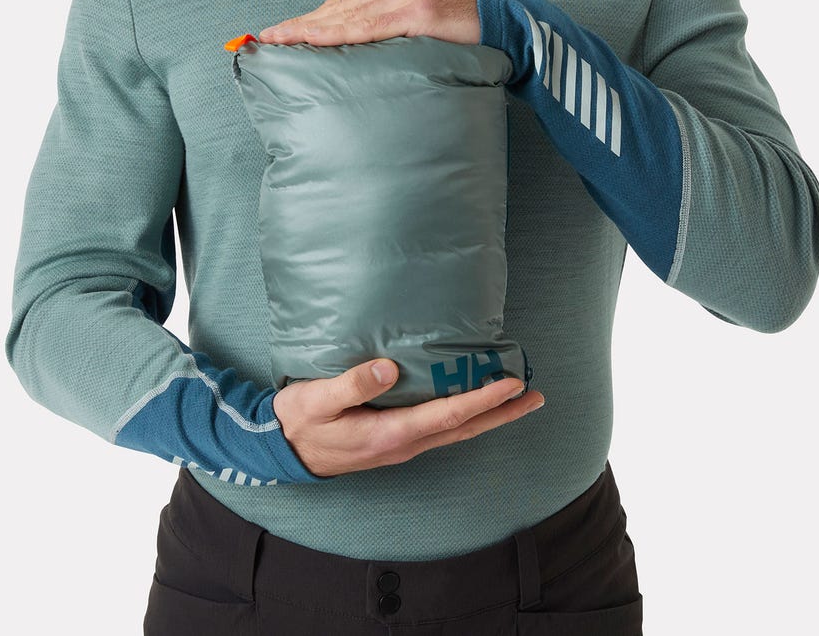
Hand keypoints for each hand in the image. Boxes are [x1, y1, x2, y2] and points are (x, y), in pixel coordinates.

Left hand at [258, 0, 479, 46]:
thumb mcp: (422, 20)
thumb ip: (391, 27)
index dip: (308, 19)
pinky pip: (368, 26)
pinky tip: (312, 40)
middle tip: (263, 39)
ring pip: (345, 15)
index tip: (277, 32)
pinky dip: (335, 33)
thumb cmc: (466, 27)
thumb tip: (359, 51)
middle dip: (298, 24)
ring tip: (277, 41)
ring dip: (307, 29)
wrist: (508, 22)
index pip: (341, 3)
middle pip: (336, 7)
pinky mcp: (418, 11)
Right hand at [272, 358, 544, 477]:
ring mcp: (402, 446)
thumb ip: (352, 384)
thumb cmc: (299, 422)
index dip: (482, 399)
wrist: (281, 450)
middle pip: (464, 429)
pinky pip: (442, 429)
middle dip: (502, 413)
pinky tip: (473, 404)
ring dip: (489, 416)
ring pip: (457, 432)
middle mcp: (404, 444)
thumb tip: (390, 368)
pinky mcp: (396, 440)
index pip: (447, 416)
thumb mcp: (316, 400)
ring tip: (518, 400)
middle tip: (536, 397)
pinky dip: (466, 417)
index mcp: (389, 434)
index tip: (512, 383)